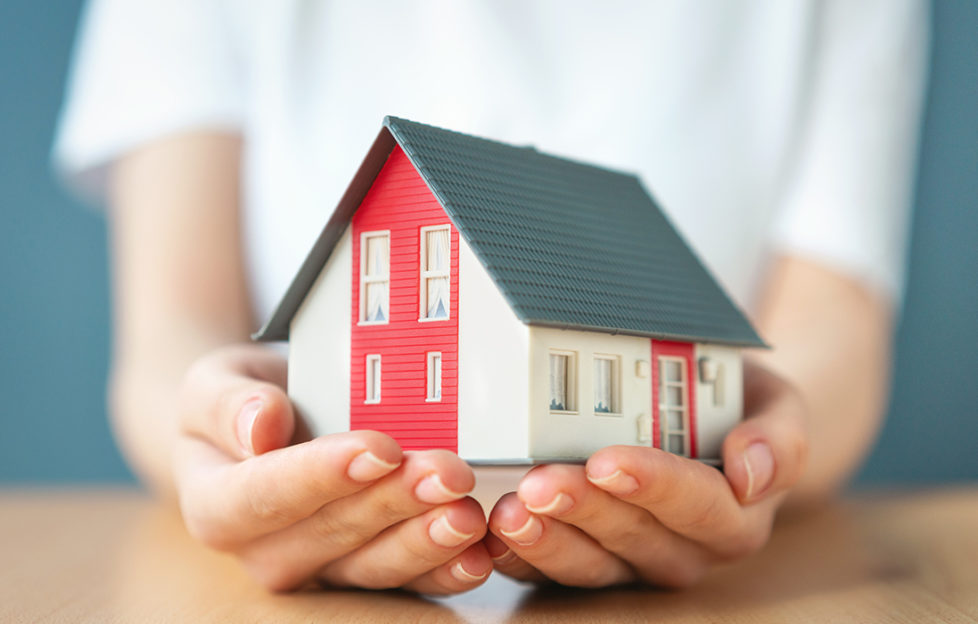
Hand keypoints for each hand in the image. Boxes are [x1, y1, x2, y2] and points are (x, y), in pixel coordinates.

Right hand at [174, 345, 491, 593]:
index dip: (324, 476)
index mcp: (217, 505)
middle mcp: (266, 550)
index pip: (266, 496)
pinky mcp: (364, 569)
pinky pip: (406, 581)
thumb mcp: (214, 384)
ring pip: (373, 567)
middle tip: (446, 473)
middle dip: (393, 503)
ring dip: (425, 543)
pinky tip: (478, 552)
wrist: (261, 427)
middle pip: (331, 534)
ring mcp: (319, 568)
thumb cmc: (239, 403)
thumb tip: (260, 427)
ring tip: (466, 515)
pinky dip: (445, 571)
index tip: (378, 449)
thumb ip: (227, 405)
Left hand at [483, 359, 807, 587]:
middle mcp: (685, 549)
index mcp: (734, 516)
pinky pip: (556, 572)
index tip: (608, 461)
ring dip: (548, 542)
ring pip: (591, 565)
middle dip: (585, 512)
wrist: (718, 421)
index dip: (652, 485)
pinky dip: (523, 558)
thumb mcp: (778, 406)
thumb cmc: (739, 407)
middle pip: (634, 538)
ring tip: (510, 513)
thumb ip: (779, 438)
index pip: (696, 505)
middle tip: (541, 484)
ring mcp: (634, 561)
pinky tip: (496, 535)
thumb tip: (753, 474)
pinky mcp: (593, 560)